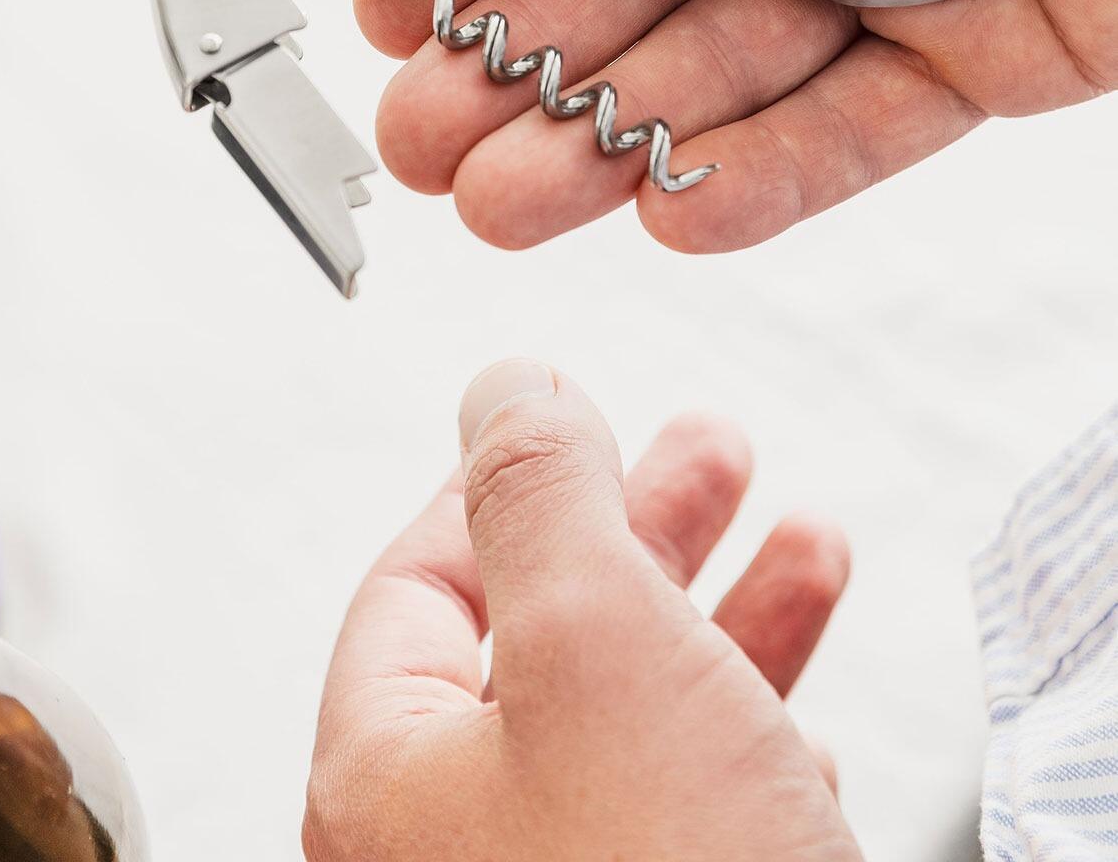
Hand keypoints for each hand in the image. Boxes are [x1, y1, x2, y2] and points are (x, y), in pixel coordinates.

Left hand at [304, 359, 854, 861]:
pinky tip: (807, 728)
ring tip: (806, 543)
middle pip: (541, 639)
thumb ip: (537, 491)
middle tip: (716, 451)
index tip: (576, 420)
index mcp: (391, 778)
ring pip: (634, 721)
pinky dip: (751, 740)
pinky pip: (692, 814)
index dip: (507, 485)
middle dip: (643, 530)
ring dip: (725, 617)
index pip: (421, 584)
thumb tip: (498, 383)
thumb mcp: (593, 640)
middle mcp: (455, 851)